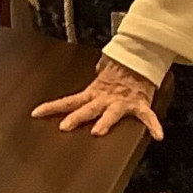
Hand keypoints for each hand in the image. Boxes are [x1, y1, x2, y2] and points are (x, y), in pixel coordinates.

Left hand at [32, 56, 164, 140]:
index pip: (69, 101)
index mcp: (93, 93)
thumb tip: (78, 85)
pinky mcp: (139, 104)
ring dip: (105, 122)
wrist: (140, 57)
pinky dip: (153, 125)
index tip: (36, 113)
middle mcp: (105, 99)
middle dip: (76, 118)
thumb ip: (90, 86)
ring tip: (98, 132)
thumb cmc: (119, 70)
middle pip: (87, 109)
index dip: (52, 107)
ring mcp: (122, 102)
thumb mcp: (99, 78)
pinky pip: (147, 117)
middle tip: (65, 127)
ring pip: (111, 114)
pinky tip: (157, 135)